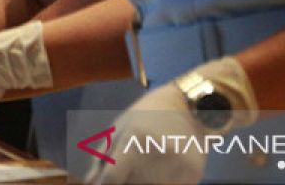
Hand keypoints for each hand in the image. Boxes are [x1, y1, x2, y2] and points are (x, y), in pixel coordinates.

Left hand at [87, 56, 256, 183]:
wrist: (188, 107)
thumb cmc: (147, 116)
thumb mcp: (120, 128)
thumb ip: (103, 156)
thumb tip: (91, 182)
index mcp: (134, 138)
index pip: (111, 179)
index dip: (105, 184)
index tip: (107, 183)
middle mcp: (156, 152)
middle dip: (128, 181)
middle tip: (131, 171)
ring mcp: (177, 165)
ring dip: (146, 183)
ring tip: (149, 168)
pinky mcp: (193, 174)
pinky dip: (164, 184)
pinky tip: (164, 172)